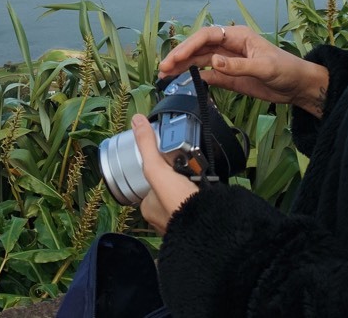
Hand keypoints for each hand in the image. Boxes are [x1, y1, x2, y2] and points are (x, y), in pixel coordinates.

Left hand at [133, 114, 199, 233]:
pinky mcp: (198, 222)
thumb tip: (137, 120)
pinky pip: (199, 203)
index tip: (172, 159)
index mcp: (149, 208)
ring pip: (184, 195)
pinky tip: (210, 188)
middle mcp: (163, 217)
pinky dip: (204, 195)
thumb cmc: (178, 204)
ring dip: (192, 185)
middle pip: (169, 186)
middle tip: (190, 166)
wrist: (210, 227)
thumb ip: (148, 146)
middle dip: (179, 176)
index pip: (151, 181)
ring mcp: (181, 220)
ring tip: (201, 175)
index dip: (161, 167)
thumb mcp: (157, 170)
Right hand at [159, 24, 328, 116]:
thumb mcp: (264, 67)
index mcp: (237, 36)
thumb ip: (238, 66)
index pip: (207, 36)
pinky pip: (207, 74)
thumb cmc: (286, 69)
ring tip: (165, 75)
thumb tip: (212, 62)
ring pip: (199, 60)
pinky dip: (193, 76)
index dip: (189, 45)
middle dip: (180, 55)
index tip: (176, 57)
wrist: (298, 86)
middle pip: (198, 47)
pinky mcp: (229, 75)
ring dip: (182, 66)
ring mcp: (227, 60)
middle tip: (164, 68)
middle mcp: (229, 45)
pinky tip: (182, 80)